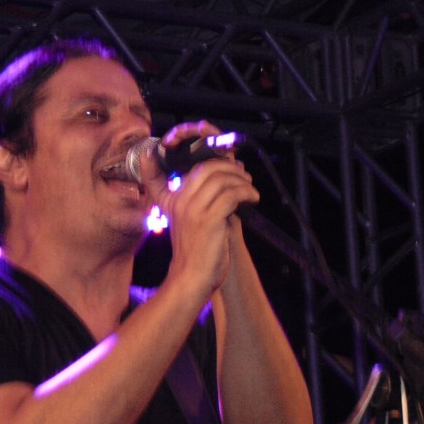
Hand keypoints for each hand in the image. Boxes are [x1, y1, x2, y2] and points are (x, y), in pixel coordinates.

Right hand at [146, 120, 258, 294]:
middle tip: (243, 177)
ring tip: (250, 189)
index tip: (211, 144)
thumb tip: (224, 183)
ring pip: (221, 178)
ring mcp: (192, 208)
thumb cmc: (194, 253)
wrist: (190, 278)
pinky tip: (252, 199)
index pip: (172, 163)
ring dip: (241, 181)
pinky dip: (246, 193)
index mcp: (171, 199)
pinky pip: (232, 194)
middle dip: (229, 167)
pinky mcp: (209, 218)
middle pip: (206, 166)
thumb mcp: (188, 222)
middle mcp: (179, 200)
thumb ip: (199, 201)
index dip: (189, 148)